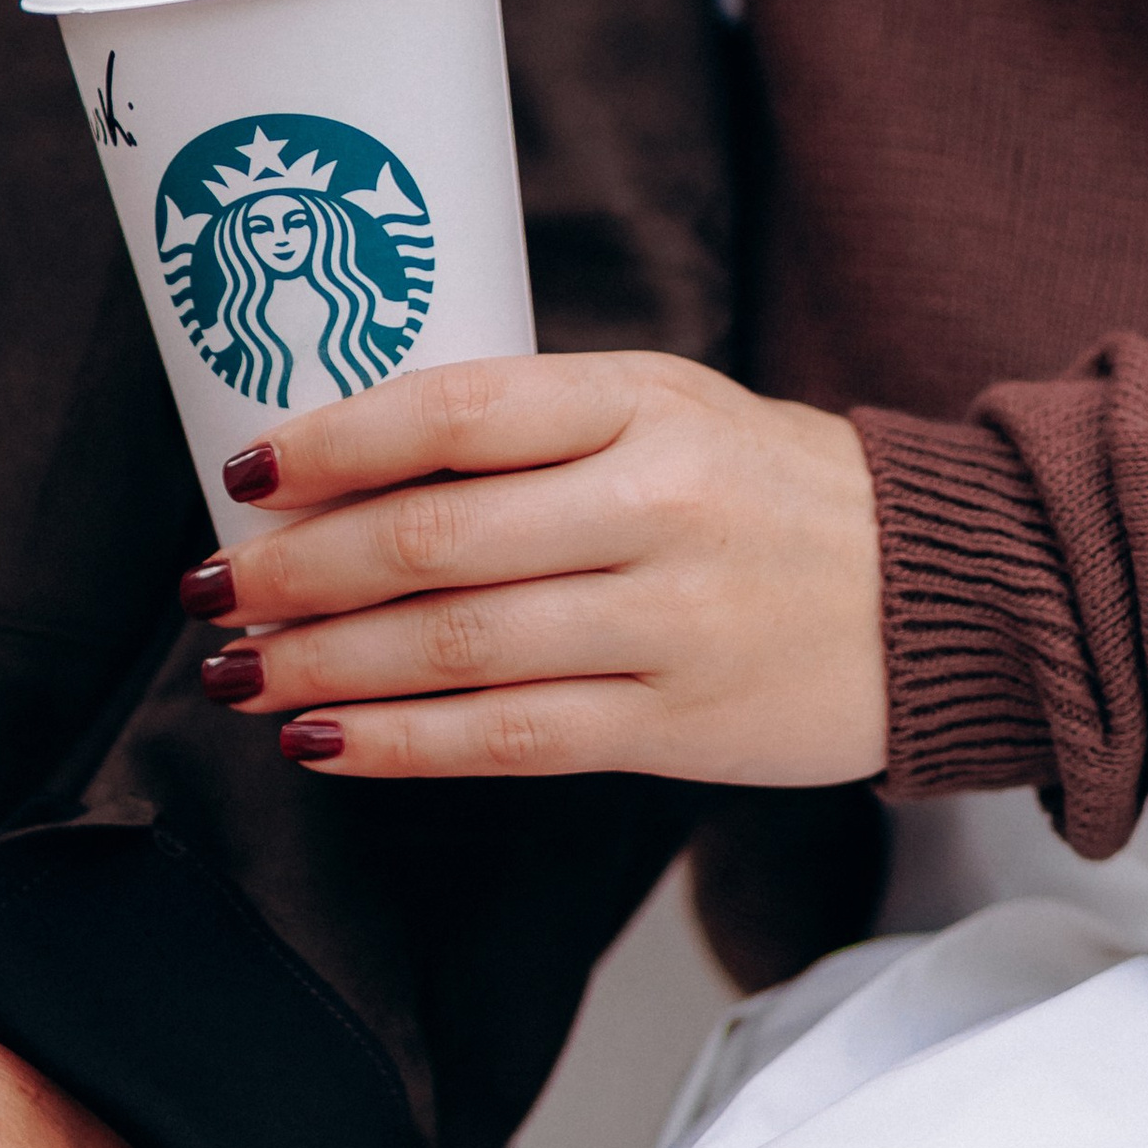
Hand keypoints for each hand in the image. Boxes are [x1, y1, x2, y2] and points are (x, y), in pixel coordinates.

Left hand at [188, 351, 886, 787]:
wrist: (941, 590)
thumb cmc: (762, 488)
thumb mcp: (661, 406)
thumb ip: (524, 429)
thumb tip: (336, 470)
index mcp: (640, 402)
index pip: (455, 412)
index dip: (333, 443)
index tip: (244, 472)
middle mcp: (655, 508)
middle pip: (435, 544)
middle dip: (294, 574)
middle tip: (206, 591)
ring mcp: (669, 624)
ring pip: (456, 650)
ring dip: (322, 669)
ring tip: (236, 675)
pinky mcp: (675, 725)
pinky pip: (510, 741)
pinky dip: (399, 745)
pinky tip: (322, 742)